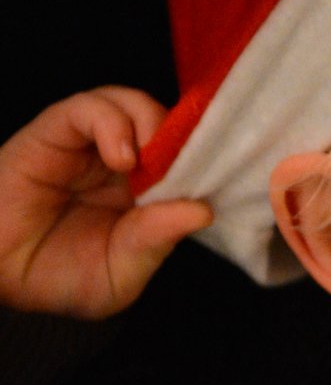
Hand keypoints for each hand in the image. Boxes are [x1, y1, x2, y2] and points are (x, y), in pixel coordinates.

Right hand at [0, 87, 211, 317]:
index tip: (222, 175)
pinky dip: (114, 121)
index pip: (187, 162)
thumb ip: (155, 241)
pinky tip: (122, 156)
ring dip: (154, 124)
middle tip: (189, 163)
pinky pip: (90, 107)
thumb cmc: (54, 279)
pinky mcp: (55, 131)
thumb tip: (201, 211)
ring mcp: (88, 146)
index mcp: (145, 198)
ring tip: (152, 161)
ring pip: (132, 105)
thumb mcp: (119, 275)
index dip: (206, 162)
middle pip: (166, 126)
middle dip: (185, 139)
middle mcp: (121, 166)